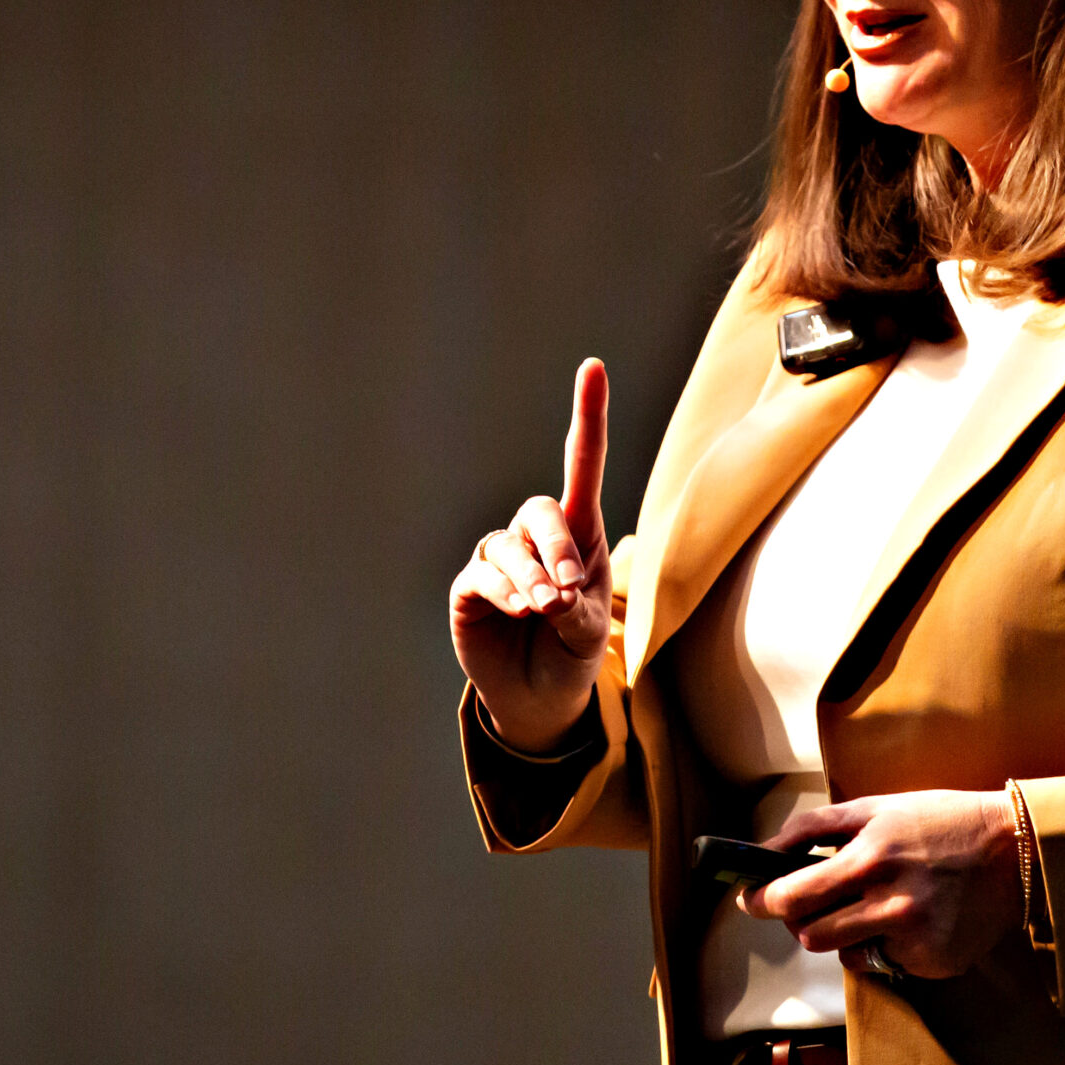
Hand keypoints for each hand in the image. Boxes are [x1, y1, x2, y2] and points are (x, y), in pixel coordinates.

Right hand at [448, 359, 614, 752]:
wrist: (542, 698)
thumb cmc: (573, 651)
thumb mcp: (590, 632)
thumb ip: (577, 609)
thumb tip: (546, 594)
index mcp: (579, 532)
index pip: (582, 462)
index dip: (587, 413)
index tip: (593, 367)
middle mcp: (537, 537)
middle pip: (542, 510)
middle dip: (558, 547)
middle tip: (568, 591)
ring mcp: (501, 560)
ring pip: (511, 547)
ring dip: (533, 578)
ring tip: (546, 611)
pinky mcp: (470, 588)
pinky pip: (484, 575)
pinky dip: (505, 592)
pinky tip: (521, 612)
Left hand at [738, 790, 1022, 980]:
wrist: (1016, 850)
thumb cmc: (940, 820)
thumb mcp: (877, 808)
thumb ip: (816, 828)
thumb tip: (765, 850)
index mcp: (870, 859)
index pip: (792, 897)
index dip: (761, 902)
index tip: (750, 900)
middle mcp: (891, 905)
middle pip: (810, 936)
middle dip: (801, 920)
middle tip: (809, 904)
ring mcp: (915, 939)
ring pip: (844, 954)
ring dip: (844, 934)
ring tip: (871, 904)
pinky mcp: (935, 964)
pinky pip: (888, 963)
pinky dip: (889, 945)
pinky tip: (914, 918)